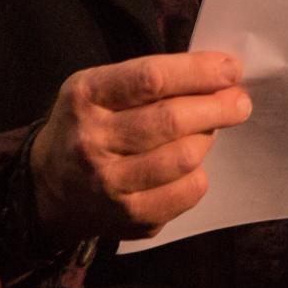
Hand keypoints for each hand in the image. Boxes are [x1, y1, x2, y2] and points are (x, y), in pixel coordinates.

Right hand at [27, 51, 251, 244]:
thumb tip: (221, 75)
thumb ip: (152, 79)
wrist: (48, 188)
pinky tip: (190, 165)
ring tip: (206, 131)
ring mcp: (109, 185)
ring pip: (184, 157)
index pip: (150, 79)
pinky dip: (199, 174)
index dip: (198, 72)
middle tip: (239, 103)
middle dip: (217, 107)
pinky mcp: (128, 218)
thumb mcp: (101, 88)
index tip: (231, 70)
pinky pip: (187, 192)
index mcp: (86, 97)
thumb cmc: (89, 125)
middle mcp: (92, 141)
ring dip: (206, 139)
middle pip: (172, 120)